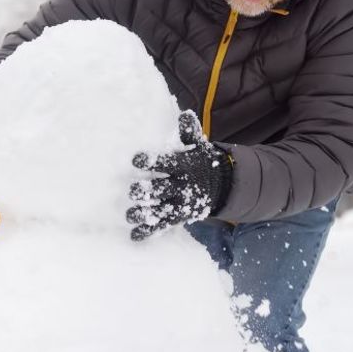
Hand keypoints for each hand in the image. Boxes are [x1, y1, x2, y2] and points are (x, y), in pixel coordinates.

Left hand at [126, 110, 232, 241]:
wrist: (222, 185)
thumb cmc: (201, 160)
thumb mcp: (198, 145)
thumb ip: (190, 132)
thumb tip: (185, 115)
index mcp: (185, 166)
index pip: (167, 163)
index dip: (151, 161)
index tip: (136, 160)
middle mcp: (183, 186)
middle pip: (162, 190)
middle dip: (146, 191)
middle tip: (133, 191)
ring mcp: (181, 203)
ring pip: (161, 210)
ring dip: (144, 213)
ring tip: (130, 215)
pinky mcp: (179, 216)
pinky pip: (163, 225)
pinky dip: (149, 231)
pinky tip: (134, 236)